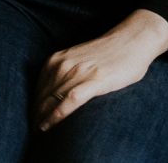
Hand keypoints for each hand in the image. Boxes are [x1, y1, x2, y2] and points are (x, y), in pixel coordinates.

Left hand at [33, 9, 167, 130]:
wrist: (134, 38)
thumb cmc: (109, 50)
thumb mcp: (79, 57)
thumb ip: (65, 71)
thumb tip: (54, 93)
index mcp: (59, 58)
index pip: (38, 89)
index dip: (34, 106)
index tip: (33, 118)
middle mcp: (66, 64)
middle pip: (43, 97)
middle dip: (36, 114)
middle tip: (36, 128)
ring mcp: (80, 71)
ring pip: (52, 100)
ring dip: (43, 118)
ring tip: (42, 129)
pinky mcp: (96, 80)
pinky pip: (70, 100)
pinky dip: (57, 114)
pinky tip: (50, 124)